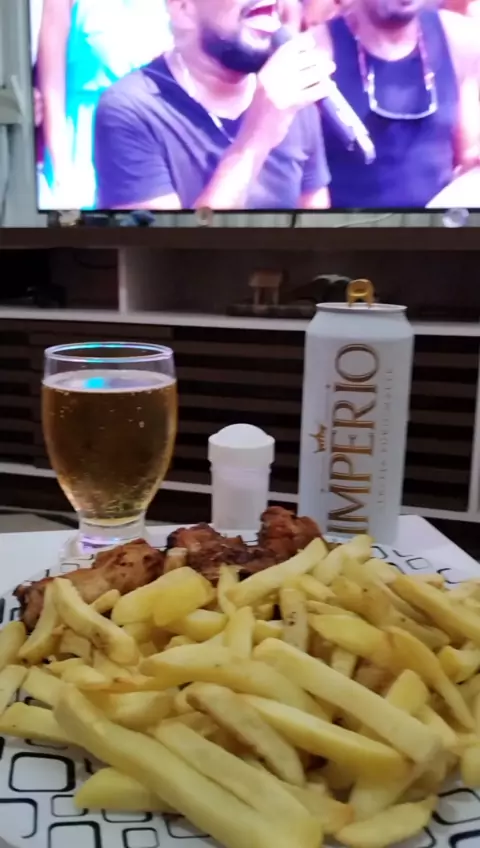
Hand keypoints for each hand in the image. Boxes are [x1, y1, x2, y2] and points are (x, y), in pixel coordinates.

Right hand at [240, 31, 334, 151]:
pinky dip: (323, 89)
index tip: (312, 43)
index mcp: (265, 73)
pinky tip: (331, 88)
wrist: (253, 139)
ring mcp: (280, 91)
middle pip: (300, 60)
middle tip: (327, 62)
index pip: (285, 50)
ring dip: (322, 71)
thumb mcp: (264, 91)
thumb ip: (278, 78)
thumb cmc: (258, 118)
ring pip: (308, 75)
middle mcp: (272, 78)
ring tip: (331, 70)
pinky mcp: (289, 105)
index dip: (301, 43)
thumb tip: (301, 66)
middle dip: (316, 59)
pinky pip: (311, 93)